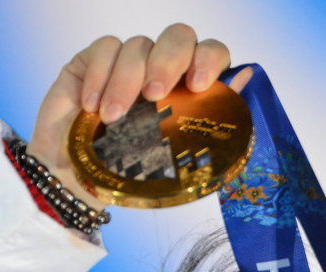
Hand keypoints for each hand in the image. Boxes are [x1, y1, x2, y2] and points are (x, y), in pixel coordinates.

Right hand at [26, 23, 252, 211]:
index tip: (199, 85)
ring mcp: (129, 60)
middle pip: (179, 36)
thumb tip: (248, 76)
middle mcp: (163, 67)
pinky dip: (100, 76)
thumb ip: (211, 115)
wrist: (77, 182)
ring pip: (138, 45)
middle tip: (154, 95)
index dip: (209, 59)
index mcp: (190, 87)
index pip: (211, 52)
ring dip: (126, 82)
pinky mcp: (93, 59)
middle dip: (169, 61)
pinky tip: (92, 107)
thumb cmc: (131, 172)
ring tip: (112, 119)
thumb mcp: (176, 153)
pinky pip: (104, 48)